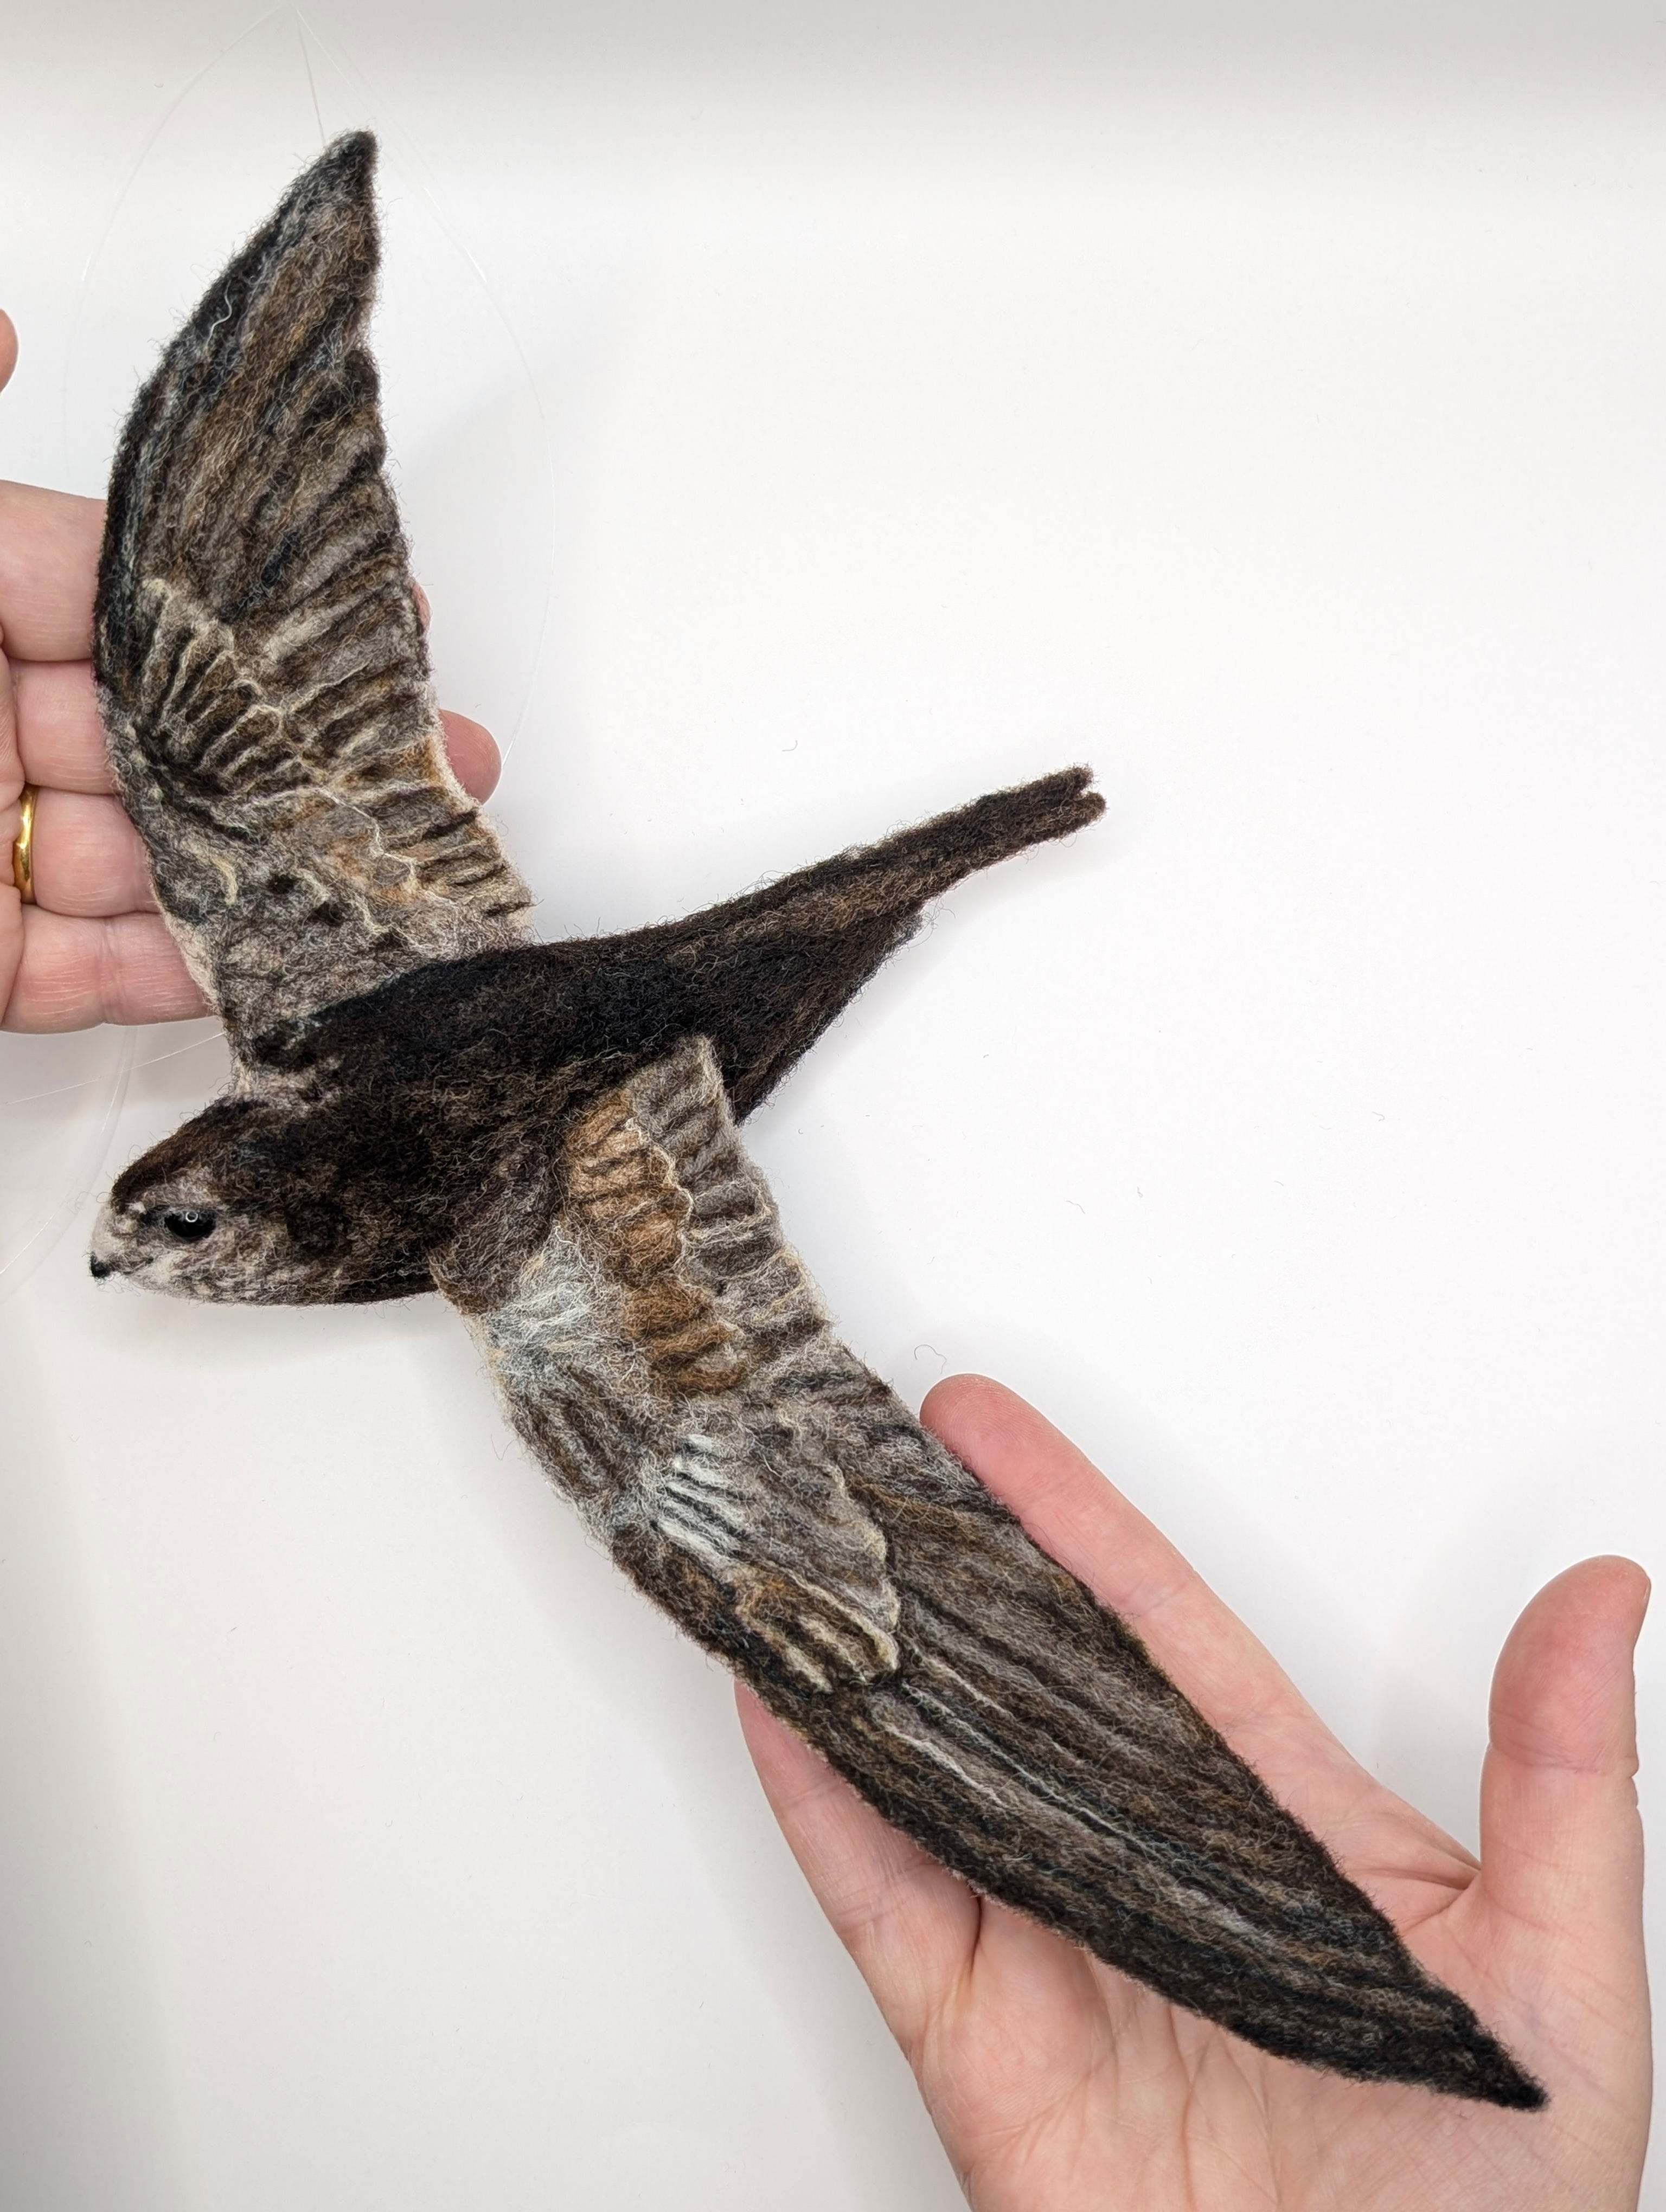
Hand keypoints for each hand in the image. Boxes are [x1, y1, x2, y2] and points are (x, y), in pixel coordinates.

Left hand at [0, 309, 501, 1031]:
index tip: (383, 607)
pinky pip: (93, 976)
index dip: (254, 602)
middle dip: (313, 751)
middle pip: (170, 735)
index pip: (118, 590)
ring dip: (287, 868)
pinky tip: (300, 958)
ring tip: (411, 869)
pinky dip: (191, 974)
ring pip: (155, 861)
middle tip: (445, 758)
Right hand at [740, 1376, 1650, 2209]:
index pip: (1148, 1626)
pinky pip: (876, 1891)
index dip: (1067, 1516)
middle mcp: (1141, 1856)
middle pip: (1016, 1667)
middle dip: (937, 1551)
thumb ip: (1565, 1780)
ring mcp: (1046, 1935)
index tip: (986, 1430)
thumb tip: (1604, 1599)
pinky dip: (817, 1798)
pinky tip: (778, 1700)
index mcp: (1268, 1822)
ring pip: (927, 1758)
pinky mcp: (973, 2028)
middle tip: (856, 1449)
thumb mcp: (1561, 1981)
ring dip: (859, 1651)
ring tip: (797, 1544)